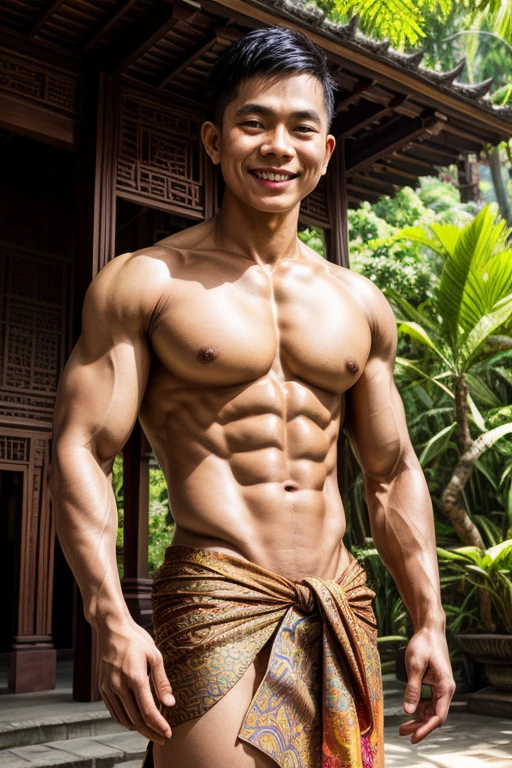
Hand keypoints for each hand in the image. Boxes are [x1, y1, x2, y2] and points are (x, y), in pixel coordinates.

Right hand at [95, 619, 174, 744]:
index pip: (147, 711)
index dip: (158, 725)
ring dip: (138, 729)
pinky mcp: (102, 688)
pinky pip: (114, 712)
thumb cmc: (136, 639)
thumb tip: (170, 703)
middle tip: (163, 738)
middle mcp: (118, 686)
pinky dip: (126, 720)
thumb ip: (162, 682)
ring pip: (123, 719)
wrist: (111, 628)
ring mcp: (108, 688)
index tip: (168, 733)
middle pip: (135, 719)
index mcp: (134, 677)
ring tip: (151, 732)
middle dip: (151, 732)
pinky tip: (135, 721)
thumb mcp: (154, 656)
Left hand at [399, 627, 455, 743]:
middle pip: (434, 715)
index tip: (414, 737)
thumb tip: (408, 711)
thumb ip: (412, 689)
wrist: (429, 630)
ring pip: (431, 710)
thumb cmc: (423, 644)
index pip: (438, 715)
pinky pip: (429, 702)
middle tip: (403, 733)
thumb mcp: (415, 666)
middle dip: (420, 726)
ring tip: (403, 726)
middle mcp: (445, 689)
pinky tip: (409, 711)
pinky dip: (420, 708)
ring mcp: (441, 687)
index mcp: (445, 687)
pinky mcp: (435, 684)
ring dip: (419, 718)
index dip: (426, 728)